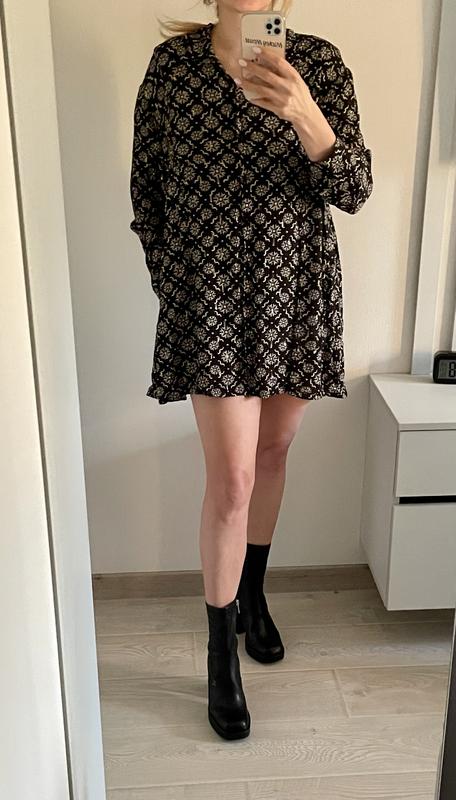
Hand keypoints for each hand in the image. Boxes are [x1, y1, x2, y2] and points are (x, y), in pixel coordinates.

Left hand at [236, 46, 336, 162]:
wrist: (306, 114)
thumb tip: (268, 61)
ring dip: (248, 84)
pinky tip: (247, 95)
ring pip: (261, 89)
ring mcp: (282, 99)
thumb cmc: (299, 95)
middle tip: (241, 62)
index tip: (255, 49)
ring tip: (239, 80)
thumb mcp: (296, 80)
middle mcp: (288, 87)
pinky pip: (263, 102)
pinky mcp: (278, 109)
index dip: (266, 54)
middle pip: (267, 75)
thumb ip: (284, 72)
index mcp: (294, 77)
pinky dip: (254, 98)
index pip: (278, 62)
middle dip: (252, 67)